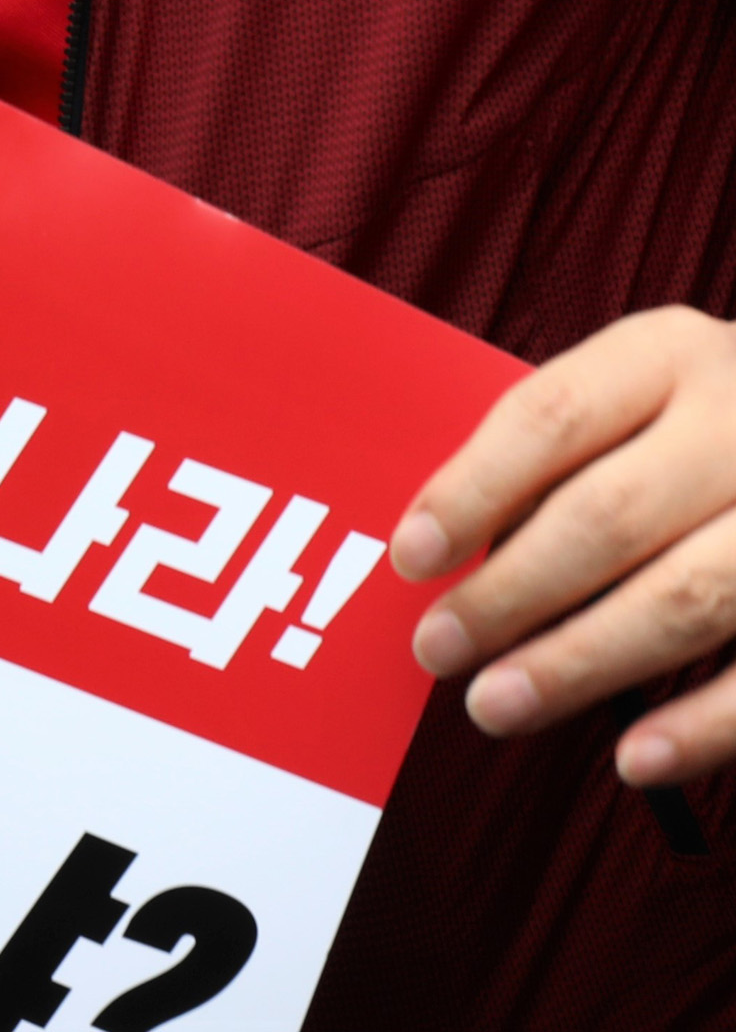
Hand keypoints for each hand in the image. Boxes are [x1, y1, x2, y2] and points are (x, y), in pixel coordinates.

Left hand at [393, 307, 735, 787]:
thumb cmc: (701, 427)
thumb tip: (454, 552)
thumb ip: (564, 456)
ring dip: (579, 663)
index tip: (412, 556)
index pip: (552, 415)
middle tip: (438, 648)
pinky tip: (632, 758)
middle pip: (608, 515)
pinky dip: (697, 726)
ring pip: (684, 598)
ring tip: (496, 704)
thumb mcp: (641, 394)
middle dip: (511, 593)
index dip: (474, 488)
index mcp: (669, 355)